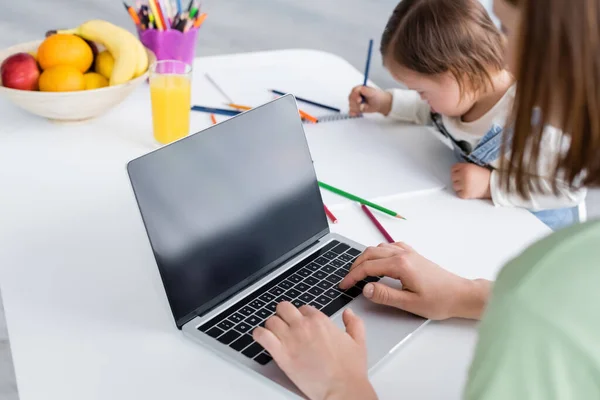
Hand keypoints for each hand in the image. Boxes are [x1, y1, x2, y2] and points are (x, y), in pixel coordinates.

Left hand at [253, 303, 376, 399]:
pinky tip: (262, 339)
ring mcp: (290, 339)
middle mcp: (303, 326)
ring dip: (272, 326)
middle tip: (286, 326)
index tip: (302, 325)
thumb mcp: (358, 341)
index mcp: (320, 320)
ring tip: (274, 334)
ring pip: (271, 320)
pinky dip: (259, 335)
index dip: (302, 316)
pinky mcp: (280, 354)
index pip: (303, 308)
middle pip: (284, 308)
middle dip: (284, 316)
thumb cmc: (349, 369)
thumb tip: (348, 313)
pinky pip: (261, 335)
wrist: (342, 388)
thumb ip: (354, 323)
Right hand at [339, 243, 489, 319]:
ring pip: (378, 248)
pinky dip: (378, 252)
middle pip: (370, 254)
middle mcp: (403, 254)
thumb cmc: (440, 300)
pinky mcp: (413, 254)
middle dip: (355, 266)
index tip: (344, 285)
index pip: (368, 267)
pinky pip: (389, 247)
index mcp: (400, 265)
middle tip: (347, 279)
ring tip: (358, 272)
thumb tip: (366, 288)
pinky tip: (378, 262)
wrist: (460, 294)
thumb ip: (385, 295)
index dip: (352, 276)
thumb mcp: (410, 303)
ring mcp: (408, 252)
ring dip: (365, 258)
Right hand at [348, 86, 392, 116]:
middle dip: (356, 103)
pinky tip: (357, 113)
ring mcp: (354, 102)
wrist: (379, 103)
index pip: (353, 92)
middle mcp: (355, 95)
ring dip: (357, 108)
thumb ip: (366, 90)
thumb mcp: (372, 92)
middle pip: (351, 99)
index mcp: (358, 89)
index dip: (355, 96)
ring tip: (364, 107)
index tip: (360, 100)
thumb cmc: (376, 96)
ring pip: (351, 106)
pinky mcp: (355, 108)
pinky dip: (354, 113)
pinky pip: (351, 111)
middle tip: (363, 105)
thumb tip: (361, 89)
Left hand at [451, 163, 491, 198]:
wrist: (494, 185)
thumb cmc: (486, 176)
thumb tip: (455, 171)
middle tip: (466, 180)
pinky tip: (469, 190)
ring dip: (459, 186)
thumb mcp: (474, 166)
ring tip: (468, 185)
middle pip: (453, 177)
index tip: (461, 173)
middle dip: (458, 178)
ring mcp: (464, 185)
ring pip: (454, 186)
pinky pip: (458, 193)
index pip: (453, 168)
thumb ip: (464, 168)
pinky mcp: (465, 194)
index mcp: (466, 167)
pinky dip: (463, 193)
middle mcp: (463, 175)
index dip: (457, 171)